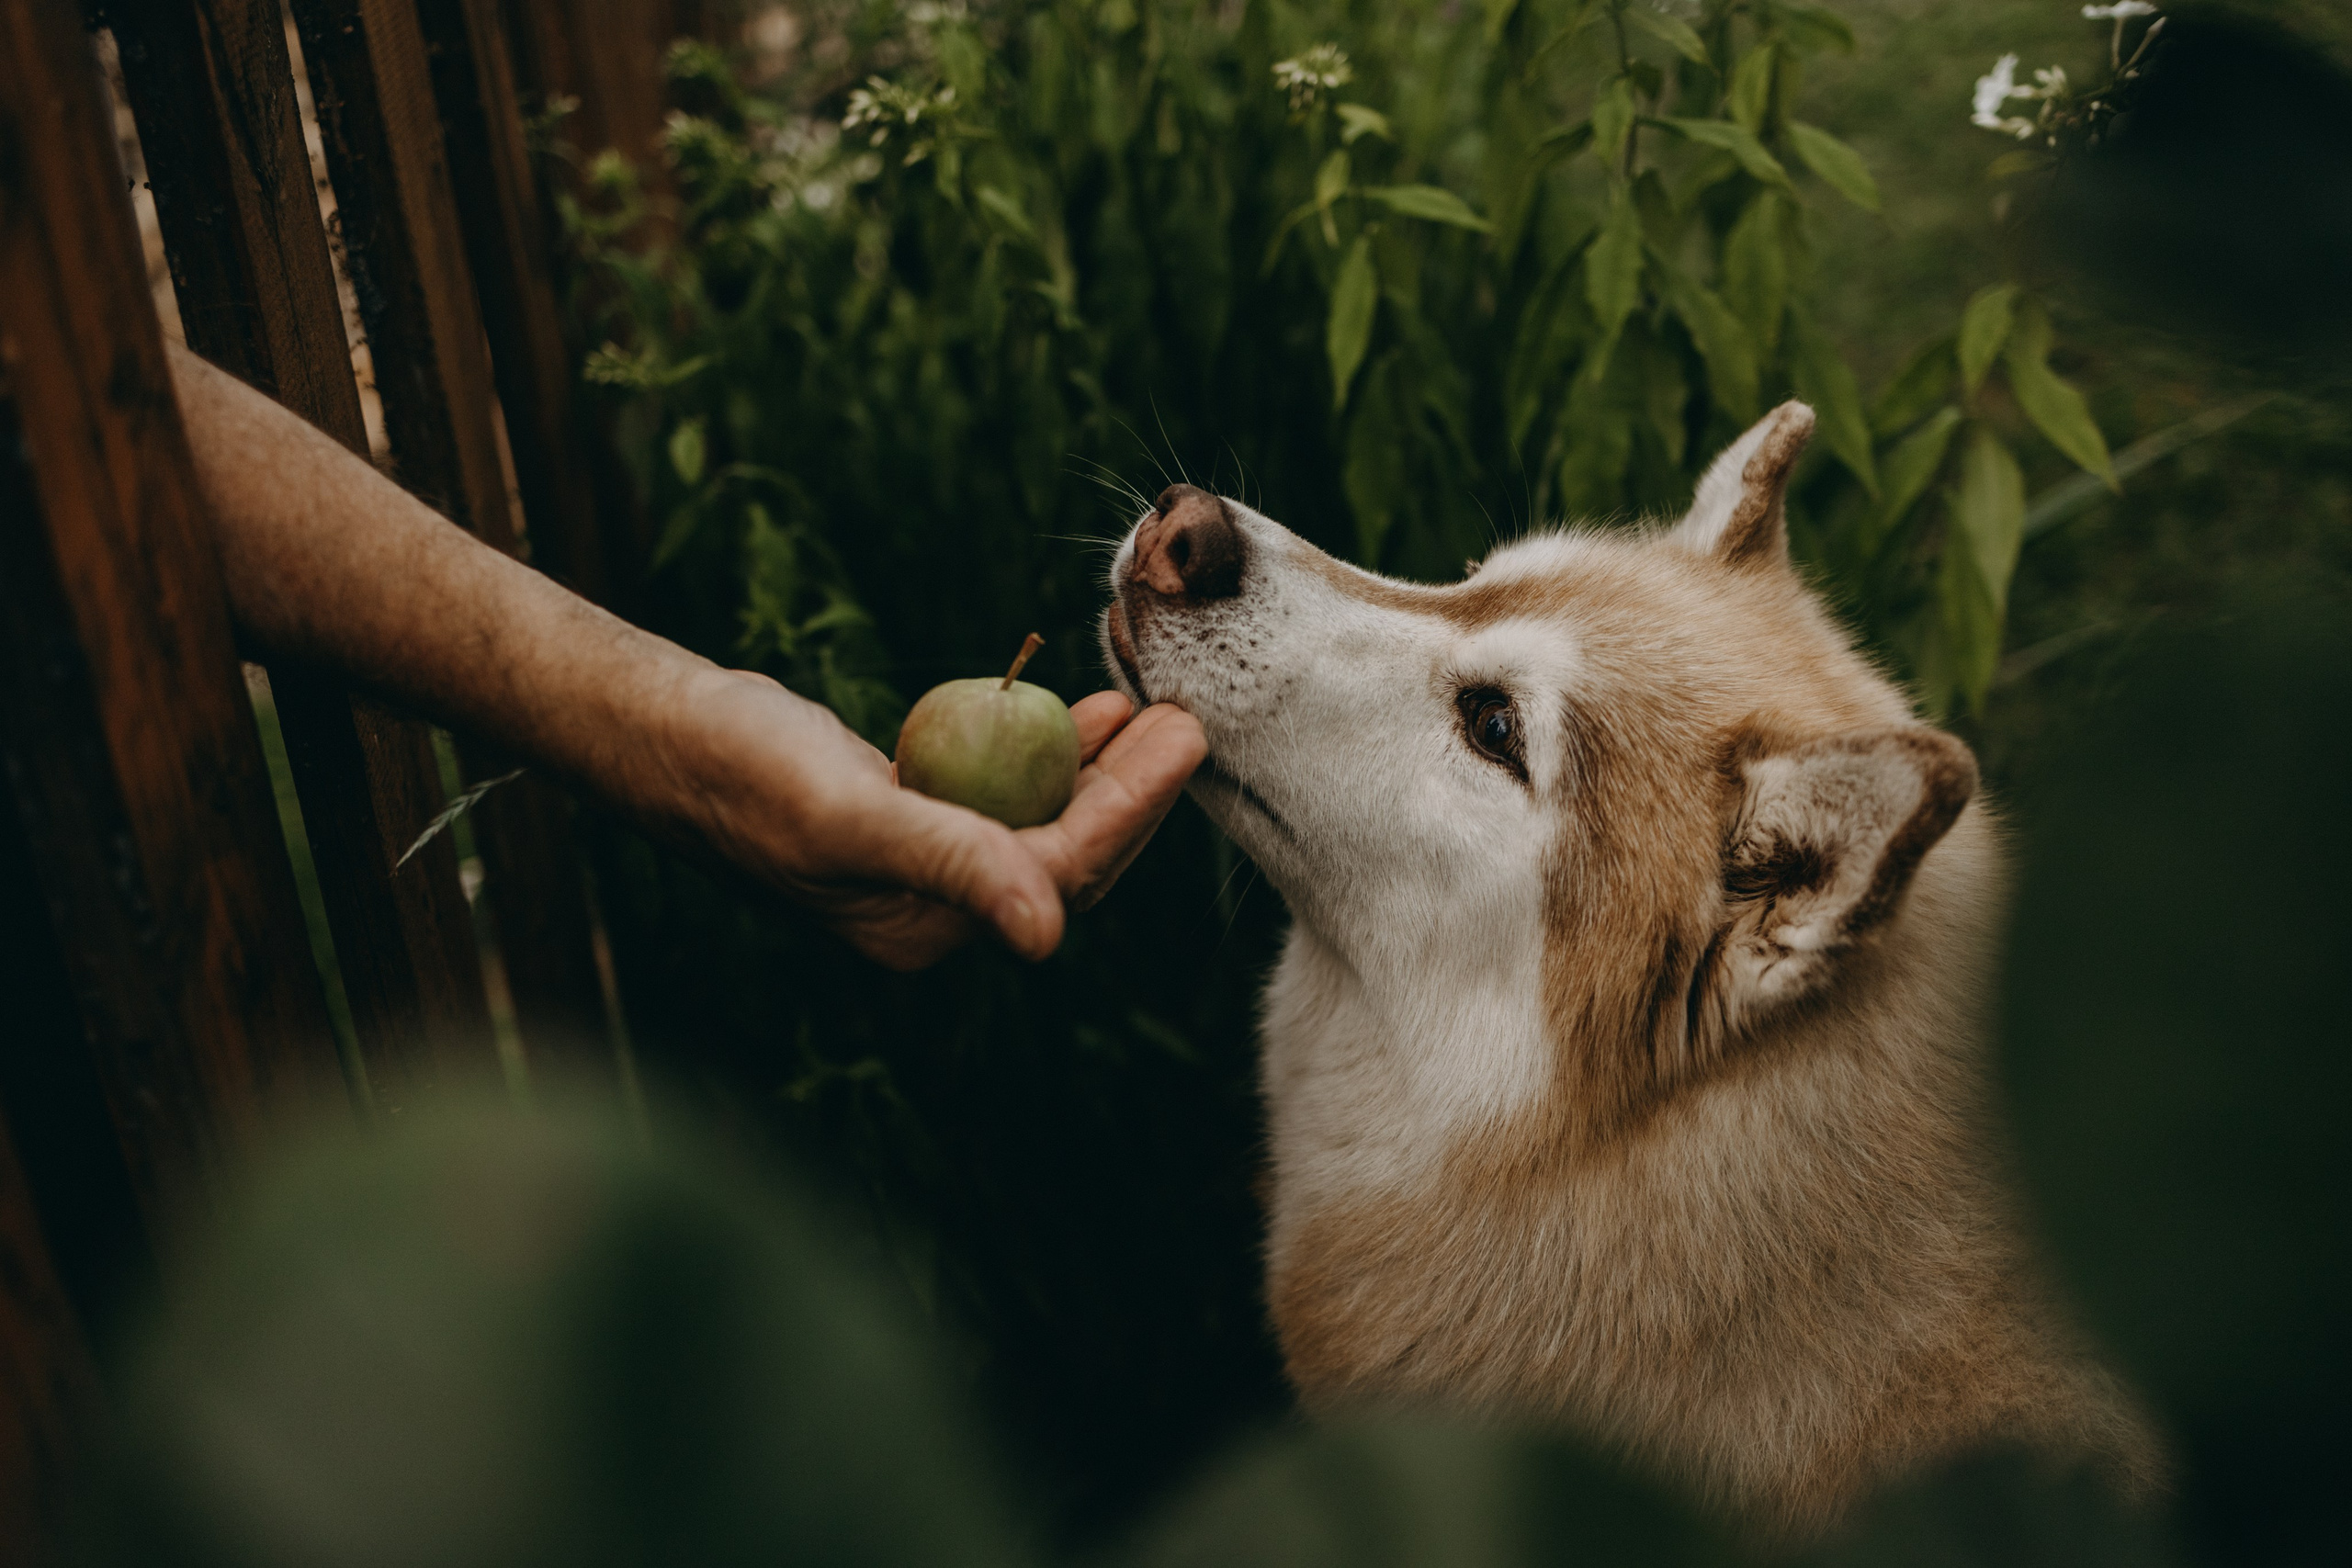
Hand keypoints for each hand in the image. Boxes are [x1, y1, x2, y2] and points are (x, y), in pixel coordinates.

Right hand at [659, 668, 1205, 969]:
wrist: (656, 730)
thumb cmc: (739, 768)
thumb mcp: (848, 812)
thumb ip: (951, 862)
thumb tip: (1045, 935)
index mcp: (922, 931)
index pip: (1059, 874)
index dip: (1132, 807)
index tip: (1187, 738)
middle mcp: (928, 910)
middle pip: (1063, 852)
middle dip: (1133, 790)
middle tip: (1191, 718)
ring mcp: (916, 862)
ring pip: (1037, 816)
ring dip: (1098, 765)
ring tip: (1152, 707)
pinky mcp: (903, 813)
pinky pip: (997, 787)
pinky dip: (1041, 748)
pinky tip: (1082, 710)